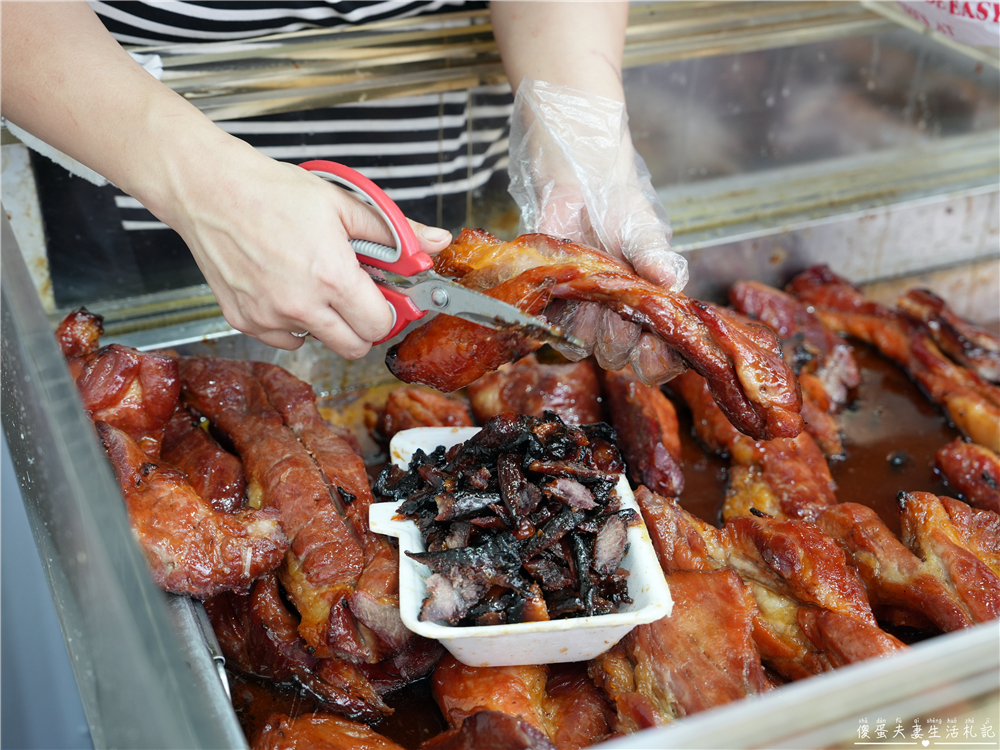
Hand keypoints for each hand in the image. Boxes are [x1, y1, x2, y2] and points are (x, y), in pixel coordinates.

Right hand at [151, 136, 451, 357]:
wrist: (209, 188)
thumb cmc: (272, 191)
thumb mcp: (342, 203)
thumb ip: (394, 232)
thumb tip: (435, 243)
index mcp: (332, 276)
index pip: (381, 325)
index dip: (389, 311)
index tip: (385, 296)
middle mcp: (301, 305)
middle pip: (354, 348)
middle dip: (362, 325)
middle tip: (355, 294)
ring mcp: (269, 317)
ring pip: (319, 343)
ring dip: (326, 323)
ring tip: (314, 283)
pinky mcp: (244, 320)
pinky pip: (284, 338)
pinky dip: (292, 322)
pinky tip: (287, 288)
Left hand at [509, 79, 687, 383]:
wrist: (571, 173)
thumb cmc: (615, 198)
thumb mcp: (642, 226)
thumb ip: (655, 255)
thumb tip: (670, 282)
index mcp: (648, 305)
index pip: (660, 354)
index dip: (659, 360)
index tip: (658, 349)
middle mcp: (616, 315)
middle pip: (620, 357)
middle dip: (621, 341)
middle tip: (619, 311)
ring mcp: (582, 310)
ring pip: (585, 346)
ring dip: (588, 327)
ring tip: (591, 295)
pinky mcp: (549, 300)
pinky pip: (550, 328)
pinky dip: (555, 317)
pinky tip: (563, 295)